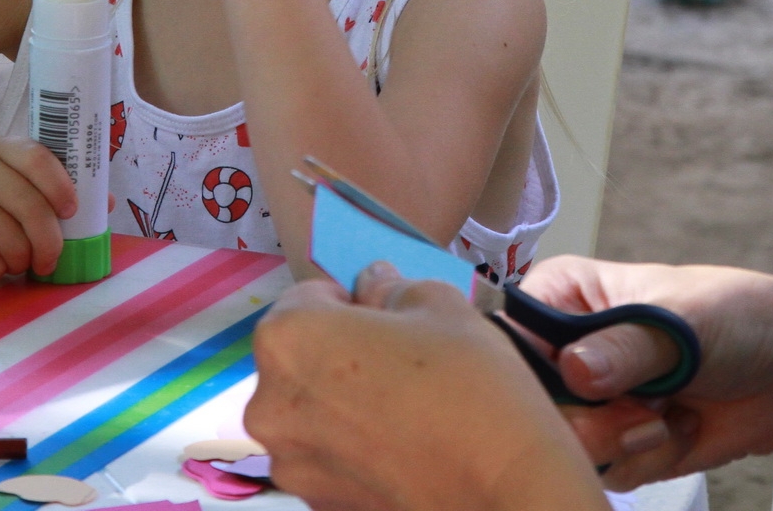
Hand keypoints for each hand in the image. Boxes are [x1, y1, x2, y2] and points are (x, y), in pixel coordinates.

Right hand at [0, 137, 75, 280]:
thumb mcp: (9, 182)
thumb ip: (52, 187)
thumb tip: (104, 204)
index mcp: (0, 147)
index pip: (38, 158)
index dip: (61, 187)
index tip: (72, 211)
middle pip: (30, 206)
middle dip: (49, 241)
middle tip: (51, 260)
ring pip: (11, 240)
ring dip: (23, 260)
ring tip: (18, 260)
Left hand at [247, 263, 609, 510]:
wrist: (502, 486)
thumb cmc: (466, 382)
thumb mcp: (438, 303)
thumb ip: (390, 286)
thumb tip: (373, 283)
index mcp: (288, 339)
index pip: (308, 297)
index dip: (352, 300)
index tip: (389, 318)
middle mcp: (269, 403)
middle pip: (301, 357)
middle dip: (341, 351)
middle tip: (401, 360)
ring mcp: (290, 461)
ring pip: (313, 408)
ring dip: (345, 399)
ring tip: (406, 407)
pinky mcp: (318, 501)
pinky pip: (328, 453)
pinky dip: (354, 444)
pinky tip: (403, 445)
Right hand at [522, 256, 772, 490]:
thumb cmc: (737, 318)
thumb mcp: (679, 320)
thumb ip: (625, 346)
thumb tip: (576, 369)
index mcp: (563, 294)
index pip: (509, 336)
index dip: (530, 372)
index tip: (577, 385)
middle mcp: (564, 348)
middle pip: (529, 403)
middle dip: (591, 418)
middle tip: (644, 407)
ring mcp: (589, 400)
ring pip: (565, 444)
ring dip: (625, 439)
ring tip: (668, 411)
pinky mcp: (614, 444)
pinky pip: (604, 470)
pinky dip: (650, 456)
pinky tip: (680, 425)